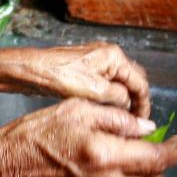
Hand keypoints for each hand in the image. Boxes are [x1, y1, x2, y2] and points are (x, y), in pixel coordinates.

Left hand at [4, 42, 150, 118]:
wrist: (33, 70)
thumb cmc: (61, 76)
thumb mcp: (95, 91)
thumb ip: (118, 97)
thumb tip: (129, 104)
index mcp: (115, 57)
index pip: (140, 83)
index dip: (144, 104)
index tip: (143, 122)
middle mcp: (109, 55)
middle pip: (132, 80)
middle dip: (136, 101)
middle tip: (134, 122)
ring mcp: (98, 60)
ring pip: (119, 83)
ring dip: (123, 100)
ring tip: (122, 119)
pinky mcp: (87, 68)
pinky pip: (106, 83)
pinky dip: (111, 96)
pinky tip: (107, 109)